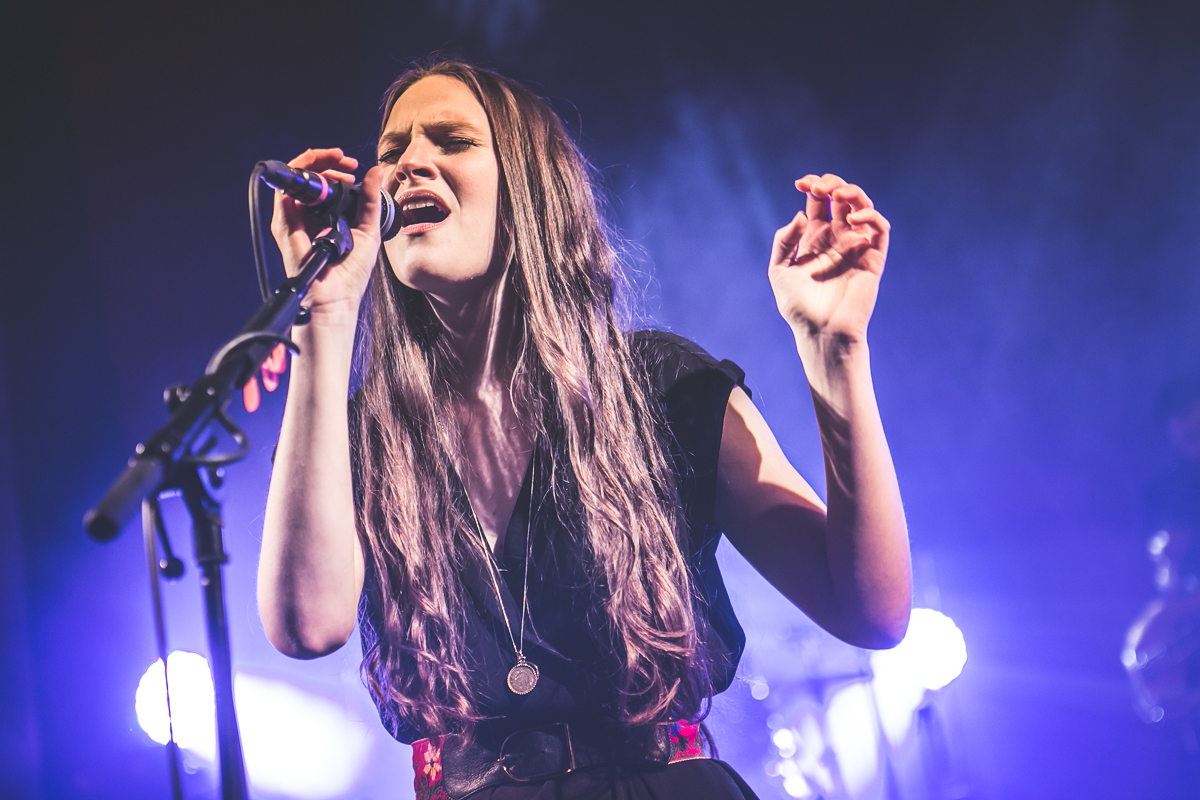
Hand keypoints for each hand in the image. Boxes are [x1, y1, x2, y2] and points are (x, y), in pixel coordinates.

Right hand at [270, 148, 384, 323]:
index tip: (352, 167)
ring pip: (294, 180)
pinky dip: (299, 177)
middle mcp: (304, 217)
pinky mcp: (284, 226)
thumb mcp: (369, 231)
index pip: (321, 183)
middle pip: (306, 177)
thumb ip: (370, 201)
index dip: (333, 167)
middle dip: (324, 160)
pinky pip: (284, 194)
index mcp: (322, 217)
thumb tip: (375, 172)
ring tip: (335, 160)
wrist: (336, 300)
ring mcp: (292, 221)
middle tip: (344, 160)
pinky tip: (318, 172)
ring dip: (313, 163)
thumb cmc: (350, 275)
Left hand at [769, 174, 889, 348]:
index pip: (818, 202)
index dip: (812, 186)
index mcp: (815, 238)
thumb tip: (801, 215)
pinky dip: (870, 217)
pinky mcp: (873, 259)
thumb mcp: (779, 270)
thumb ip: (784, 241)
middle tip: (819, 186)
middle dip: (831, 184)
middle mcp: (837, 238)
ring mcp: (856, 247)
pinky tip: (851, 220)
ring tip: (837, 194)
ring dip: (853, 193)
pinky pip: (880, 230)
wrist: (820, 332)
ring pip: (863, 207)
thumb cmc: (798, 307)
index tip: (800, 183)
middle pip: (842, 198)